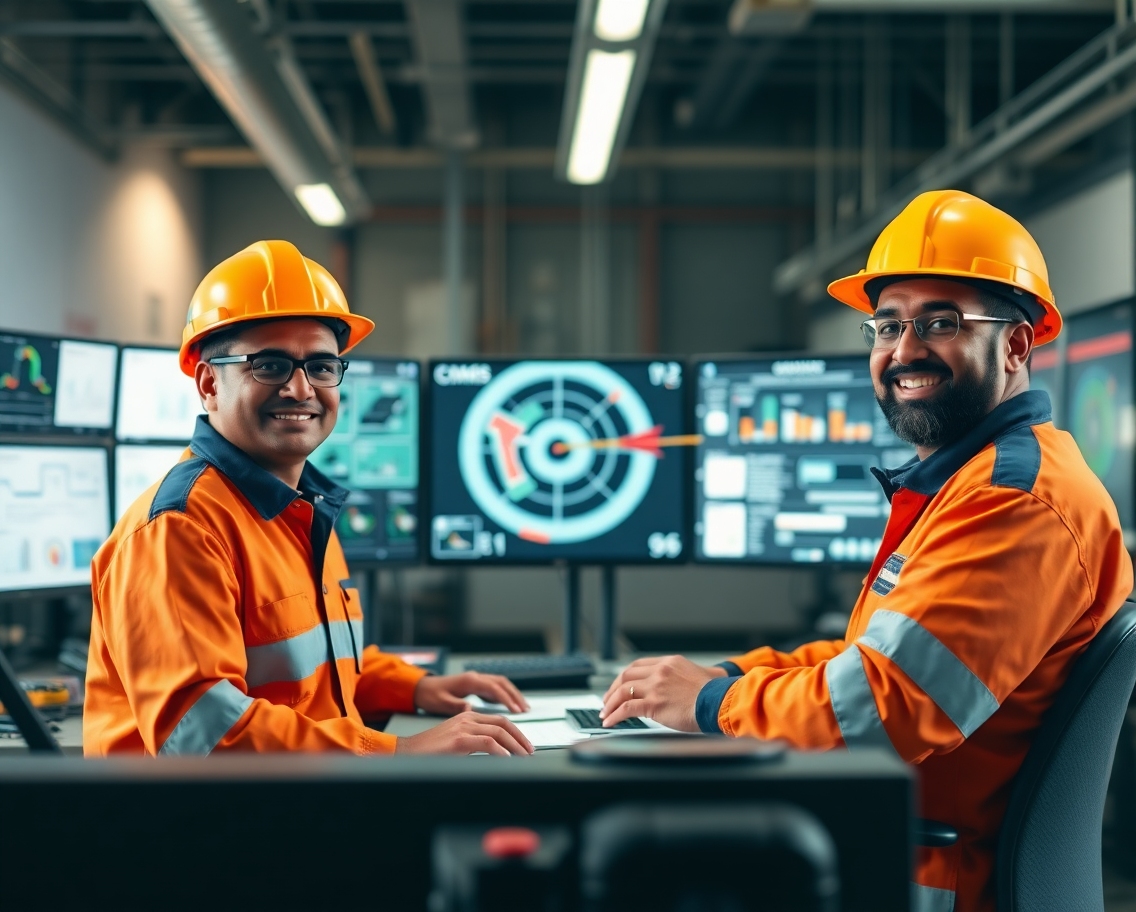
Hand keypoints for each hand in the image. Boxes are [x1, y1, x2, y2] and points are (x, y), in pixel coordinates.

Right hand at [394, 711, 533, 755]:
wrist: (406, 752)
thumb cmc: (429, 751)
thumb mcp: (456, 742)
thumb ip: (474, 742)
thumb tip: (496, 752)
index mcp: (467, 716)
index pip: (499, 721)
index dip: (515, 732)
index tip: (524, 745)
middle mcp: (467, 718)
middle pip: (502, 723)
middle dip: (520, 737)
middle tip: (530, 751)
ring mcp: (463, 727)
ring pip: (498, 732)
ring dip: (515, 745)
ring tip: (523, 757)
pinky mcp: (459, 740)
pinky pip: (487, 743)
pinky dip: (501, 751)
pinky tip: (507, 759)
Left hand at [413, 672, 528, 715]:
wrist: (423, 687)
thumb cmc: (431, 695)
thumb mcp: (441, 703)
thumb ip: (456, 706)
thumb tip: (470, 709)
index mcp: (469, 681)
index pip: (493, 688)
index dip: (506, 699)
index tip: (516, 711)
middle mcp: (475, 677)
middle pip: (502, 683)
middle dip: (515, 696)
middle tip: (525, 710)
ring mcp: (477, 680)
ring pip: (501, 684)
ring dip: (513, 694)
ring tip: (523, 708)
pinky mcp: (477, 685)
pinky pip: (496, 688)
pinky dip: (506, 695)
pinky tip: (510, 705)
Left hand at [600, 656, 719, 731]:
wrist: (720, 703)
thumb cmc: (717, 694)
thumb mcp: (706, 675)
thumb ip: (697, 674)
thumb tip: (707, 675)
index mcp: (670, 662)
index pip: (638, 665)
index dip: (625, 676)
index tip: (619, 685)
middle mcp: (660, 671)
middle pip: (626, 675)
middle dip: (613, 688)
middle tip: (607, 700)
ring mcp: (655, 687)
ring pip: (622, 691)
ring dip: (610, 703)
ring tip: (605, 713)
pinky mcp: (653, 704)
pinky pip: (625, 709)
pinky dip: (614, 715)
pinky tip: (610, 722)